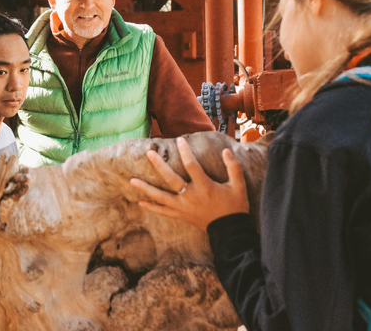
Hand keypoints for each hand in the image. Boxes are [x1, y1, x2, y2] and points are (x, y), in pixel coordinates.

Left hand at [130, 137, 249, 231]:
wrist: (230, 230)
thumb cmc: (235, 206)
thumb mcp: (239, 186)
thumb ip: (233, 167)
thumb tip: (226, 150)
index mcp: (205, 186)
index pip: (192, 165)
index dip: (185, 151)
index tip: (179, 140)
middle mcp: (191, 196)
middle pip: (171, 178)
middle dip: (159, 165)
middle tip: (149, 153)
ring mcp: (184, 207)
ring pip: (162, 196)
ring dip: (147, 188)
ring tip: (132, 181)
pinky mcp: (181, 215)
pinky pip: (163, 212)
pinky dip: (152, 208)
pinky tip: (140, 202)